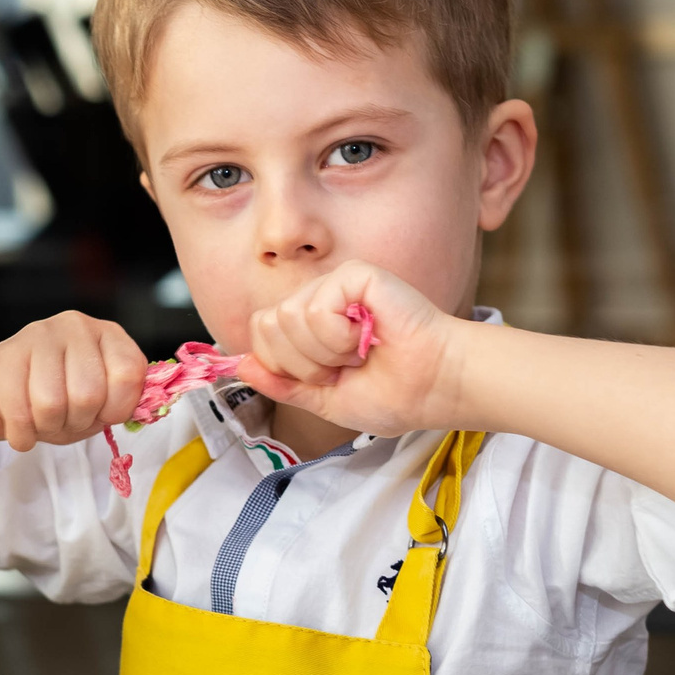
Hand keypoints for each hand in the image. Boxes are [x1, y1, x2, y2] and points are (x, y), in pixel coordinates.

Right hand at [0, 312, 149, 450]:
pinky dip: (22, 436)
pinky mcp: (3, 356)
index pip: (129, 373)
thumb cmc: (57, 397)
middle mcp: (75, 326)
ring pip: (52, 403)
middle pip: (89, 394)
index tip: (102, 415)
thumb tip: (143, 410)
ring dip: (48, 428)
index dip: (117, 408)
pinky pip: (19, 413)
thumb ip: (124, 403)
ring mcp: (37, 335)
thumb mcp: (99, 402)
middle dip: (77, 422)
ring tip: (43, 421)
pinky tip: (21, 430)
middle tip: (66, 420)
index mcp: (109, 335)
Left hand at [237, 261, 469, 436]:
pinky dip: (339, 337)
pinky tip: (370, 335)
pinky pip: (315, 308)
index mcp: (309, 327)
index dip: (286, 368)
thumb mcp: (323, 399)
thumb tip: (239, 365)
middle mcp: (319, 299)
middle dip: (304, 364)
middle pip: (267, 326)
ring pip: (287, 318)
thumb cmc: (395, 393)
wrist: (435, 388)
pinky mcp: (355, 275)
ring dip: (326, 353)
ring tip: (361, 352)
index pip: (260, 338)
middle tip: (346, 366)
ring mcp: (336, 285)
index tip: (328, 379)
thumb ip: (281, 383)